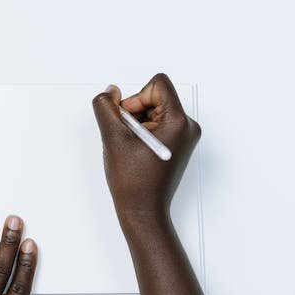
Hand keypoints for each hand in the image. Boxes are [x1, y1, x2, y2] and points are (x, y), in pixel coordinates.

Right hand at [92, 73, 200, 222]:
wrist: (143, 211)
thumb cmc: (134, 182)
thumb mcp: (113, 138)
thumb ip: (106, 107)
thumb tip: (111, 91)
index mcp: (179, 122)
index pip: (158, 84)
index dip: (136, 98)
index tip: (129, 121)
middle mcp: (188, 127)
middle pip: (156, 97)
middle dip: (136, 113)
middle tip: (128, 138)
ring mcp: (185, 136)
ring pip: (154, 110)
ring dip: (138, 124)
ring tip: (133, 148)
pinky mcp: (178, 145)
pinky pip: (158, 124)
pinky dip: (143, 133)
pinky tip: (137, 153)